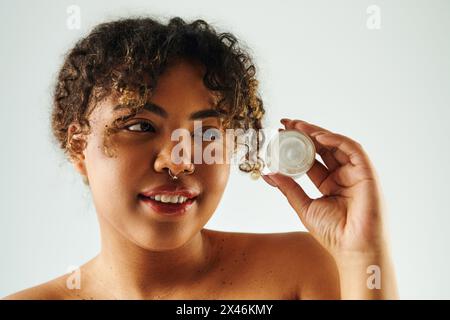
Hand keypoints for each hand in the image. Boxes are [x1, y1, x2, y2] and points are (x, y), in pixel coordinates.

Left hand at [262, 119, 388, 257]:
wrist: (353, 250)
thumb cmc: (334, 234)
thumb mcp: (304, 206)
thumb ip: (288, 188)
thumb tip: (268, 174)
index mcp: (330, 183)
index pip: (312, 158)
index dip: (296, 145)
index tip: (279, 134)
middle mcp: (343, 176)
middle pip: (323, 148)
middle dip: (304, 133)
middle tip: (286, 123)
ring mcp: (356, 174)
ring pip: (337, 145)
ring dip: (317, 133)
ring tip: (297, 126)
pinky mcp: (367, 174)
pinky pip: (353, 150)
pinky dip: (336, 140)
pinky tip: (318, 136)